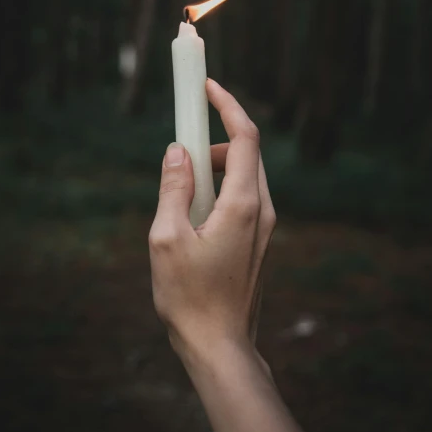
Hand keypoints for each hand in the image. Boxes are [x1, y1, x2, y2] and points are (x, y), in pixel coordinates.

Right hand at [148, 79, 275, 365]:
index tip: (207, 86)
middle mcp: (263, 210)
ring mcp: (264, 227)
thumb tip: (178, 150)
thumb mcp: (166, 238)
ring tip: (181, 193)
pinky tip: (192, 216)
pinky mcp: (258, 240)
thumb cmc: (189, 297)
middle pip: (246, 153)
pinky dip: (219, 189)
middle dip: (215, 139)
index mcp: (244, 205)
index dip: (228, 105)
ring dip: (215, 168)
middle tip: (181, 147)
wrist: (219, 345)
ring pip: (244, 177)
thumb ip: (173, 187)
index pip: (246, 137)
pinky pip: (243, 198)